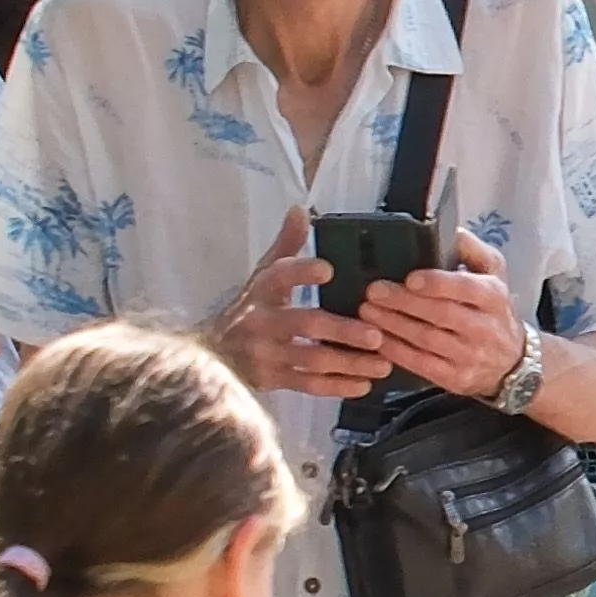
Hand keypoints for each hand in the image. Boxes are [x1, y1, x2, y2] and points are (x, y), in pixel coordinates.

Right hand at [205, 199, 396, 398]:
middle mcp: (261, 321)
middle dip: (342, 330)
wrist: (213, 353)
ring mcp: (265, 354)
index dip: (301, 272)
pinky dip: (336, 387)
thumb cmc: (249, 309)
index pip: (280, 276)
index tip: (328, 269)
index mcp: (262, 290)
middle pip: (304, 324)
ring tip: (382, 364)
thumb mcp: (263, 275)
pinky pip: (307, 385)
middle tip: (375, 334)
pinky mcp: (271, 380)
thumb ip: (286, 245)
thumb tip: (300, 209)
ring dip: (348, 363)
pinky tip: (364, 385)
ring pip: (311, 359)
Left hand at [358, 225, 530, 398]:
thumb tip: (448, 229)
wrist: (513, 361)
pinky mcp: (456, 378)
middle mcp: (485, 328)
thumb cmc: (493, 310)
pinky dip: (396, 352)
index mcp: (493, 297)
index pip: (467, 289)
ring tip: (367, 311)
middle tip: (374, 291)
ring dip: (393, 325)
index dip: (438, 283)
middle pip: (442, 315)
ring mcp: (470, 356)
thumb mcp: (494, 273)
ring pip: (427, 340)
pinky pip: (421, 365)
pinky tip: (377, 339)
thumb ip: (471, 249)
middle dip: (404, 302)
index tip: (410, 277)